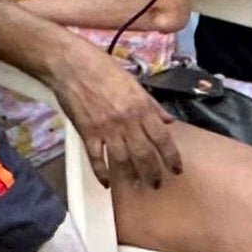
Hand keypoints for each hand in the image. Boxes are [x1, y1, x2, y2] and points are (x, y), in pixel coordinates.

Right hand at [48, 42, 181, 189]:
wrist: (74, 65)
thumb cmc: (104, 70)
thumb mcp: (135, 84)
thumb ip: (153, 105)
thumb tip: (169, 120)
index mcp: (141, 107)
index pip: (162, 138)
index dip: (171, 157)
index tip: (177, 169)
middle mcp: (127, 120)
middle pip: (144, 154)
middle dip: (153, 172)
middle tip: (157, 184)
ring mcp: (107, 128)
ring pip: (123, 160)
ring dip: (131, 176)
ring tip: (138, 186)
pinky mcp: (87, 133)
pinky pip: (97, 159)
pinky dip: (102, 173)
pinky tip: (107, 183)